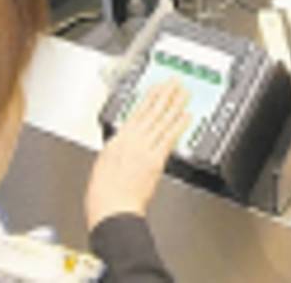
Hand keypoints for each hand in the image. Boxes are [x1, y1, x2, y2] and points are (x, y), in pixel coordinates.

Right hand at [84, 81, 189, 228]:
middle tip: (175, 82)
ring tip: (184, 93)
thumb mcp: (104, 162)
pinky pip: (170, 138)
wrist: (111, 207)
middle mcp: (133, 140)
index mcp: (118, 139)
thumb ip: (118, 148)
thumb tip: (124, 141)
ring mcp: (145, 148)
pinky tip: (187, 116)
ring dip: (175, 105)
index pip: (137, 112)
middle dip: (165, 95)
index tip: (158, 87)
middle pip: (152, 112)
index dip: (149, 97)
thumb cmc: (103, 193)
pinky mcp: (156, 160)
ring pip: (163, 121)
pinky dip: (179, 125)